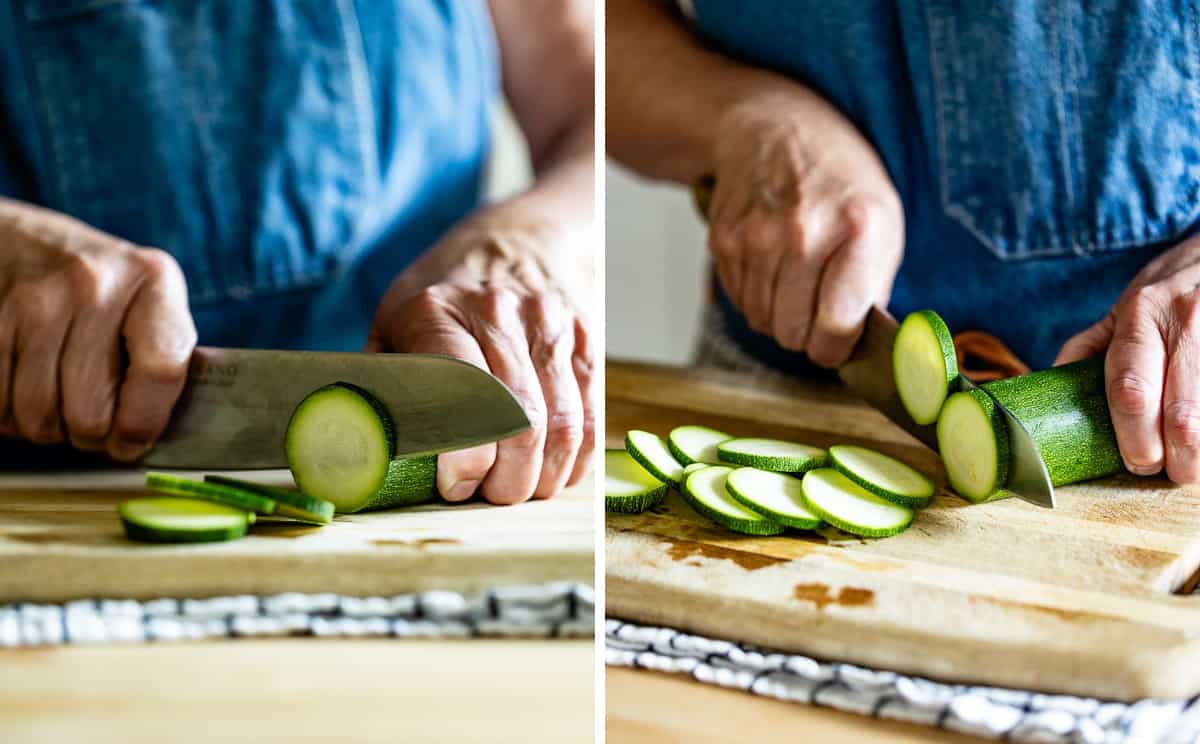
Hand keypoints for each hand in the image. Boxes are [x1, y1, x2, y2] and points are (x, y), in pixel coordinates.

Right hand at [0, 199, 195, 459]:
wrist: (23, 242)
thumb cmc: (101, 287)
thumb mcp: (147, 300)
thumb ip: (162, 358)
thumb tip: (156, 436)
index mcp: (153, 281)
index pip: (161, 371)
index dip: (144, 424)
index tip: (132, 442)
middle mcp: (95, 285)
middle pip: (90, 412)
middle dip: (89, 435)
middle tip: (90, 422)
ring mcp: (35, 300)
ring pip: (37, 416)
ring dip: (46, 426)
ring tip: (57, 398)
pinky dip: (7, 412)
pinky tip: (23, 386)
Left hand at [366, 214, 593, 504]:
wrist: (523, 235)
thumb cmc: (448, 286)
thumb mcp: (396, 315)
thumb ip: (383, 379)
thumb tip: (358, 448)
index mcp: (439, 311)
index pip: (464, 399)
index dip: (465, 458)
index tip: (454, 484)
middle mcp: (500, 315)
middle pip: (520, 423)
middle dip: (506, 480)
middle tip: (486, 494)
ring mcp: (550, 327)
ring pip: (563, 427)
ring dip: (542, 477)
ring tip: (517, 489)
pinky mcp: (586, 342)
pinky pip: (591, 417)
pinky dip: (574, 459)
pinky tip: (552, 471)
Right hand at [707, 90, 903, 365]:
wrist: (774, 126)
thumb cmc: (838, 177)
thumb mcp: (884, 220)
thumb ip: (874, 286)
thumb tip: (858, 347)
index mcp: (857, 228)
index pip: (836, 328)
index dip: (837, 348)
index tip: (839, 342)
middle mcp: (802, 234)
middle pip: (793, 333)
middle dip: (807, 334)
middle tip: (817, 310)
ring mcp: (756, 237)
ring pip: (762, 322)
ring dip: (779, 316)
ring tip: (796, 282)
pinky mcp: (724, 241)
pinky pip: (739, 301)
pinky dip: (756, 297)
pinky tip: (771, 266)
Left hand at [1056, 236, 1199, 482]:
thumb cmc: (1164, 292)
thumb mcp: (1120, 309)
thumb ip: (1087, 350)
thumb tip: (1047, 396)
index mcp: (1141, 314)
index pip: (1131, 389)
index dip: (1134, 436)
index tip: (1139, 462)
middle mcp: (1185, 320)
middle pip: (1182, 413)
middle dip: (1178, 456)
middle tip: (1171, 471)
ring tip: (1193, 462)